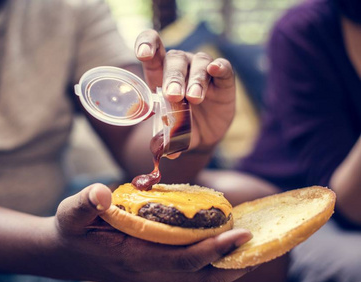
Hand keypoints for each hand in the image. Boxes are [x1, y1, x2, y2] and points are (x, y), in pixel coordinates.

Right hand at [50, 183, 253, 281]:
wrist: (63, 254)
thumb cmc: (71, 231)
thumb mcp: (71, 214)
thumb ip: (86, 202)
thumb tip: (101, 193)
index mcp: (135, 258)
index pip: (184, 259)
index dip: (215, 249)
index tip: (242, 234)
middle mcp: (150, 271)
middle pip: (201, 276)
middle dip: (233, 262)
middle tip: (261, 241)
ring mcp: (154, 272)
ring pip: (199, 276)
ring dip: (227, 263)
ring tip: (250, 243)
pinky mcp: (155, 267)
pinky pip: (191, 269)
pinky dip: (212, 258)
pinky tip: (222, 240)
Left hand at [134, 30, 235, 152]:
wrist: (202, 135)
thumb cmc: (178, 126)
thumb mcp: (170, 133)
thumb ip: (165, 139)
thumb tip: (164, 152)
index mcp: (160, 74)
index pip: (152, 51)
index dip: (147, 45)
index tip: (143, 53)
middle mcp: (181, 67)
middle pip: (175, 60)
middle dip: (173, 78)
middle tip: (172, 95)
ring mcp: (202, 70)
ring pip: (199, 64)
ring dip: (196, 80)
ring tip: (193, 99)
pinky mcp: (223, 79)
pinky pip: (224, 67)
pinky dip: (219, 67)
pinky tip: (215, 69)